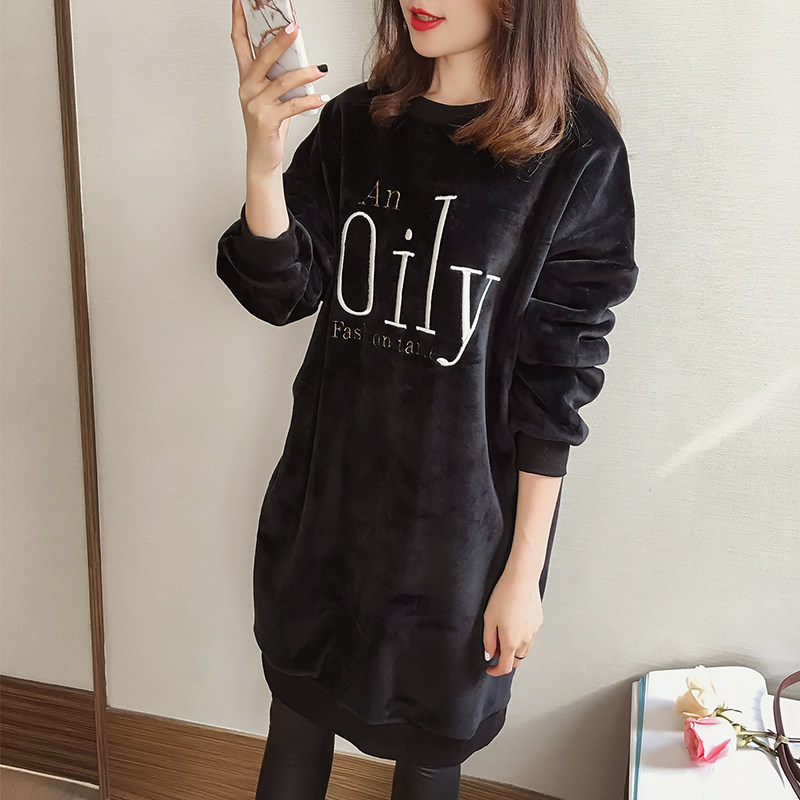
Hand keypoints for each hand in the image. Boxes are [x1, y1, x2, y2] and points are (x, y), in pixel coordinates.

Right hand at [230, 0, 329, 176]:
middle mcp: (247, 88)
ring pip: (282, 82)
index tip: (240, 1)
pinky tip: (322, 97)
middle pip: (263, 58)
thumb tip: (300, 59)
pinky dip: (309, 101)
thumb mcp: (271, 96)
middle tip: (294, 28)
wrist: (262, 157)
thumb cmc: (268, 125)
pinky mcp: (267, 120)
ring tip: (322, 68)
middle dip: (279, 41)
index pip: (239, 43)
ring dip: (305, 74)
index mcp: (246, 78)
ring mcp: (255, 104)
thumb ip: (279, 77)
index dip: (239, 20)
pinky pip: (292, 106)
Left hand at [482, 568, 542, 675]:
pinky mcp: (538, 623)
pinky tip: (513, 623)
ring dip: (514, 649)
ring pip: (524, 650)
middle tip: (495, 647)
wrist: (521, 579)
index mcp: (511, 642)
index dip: (496, 671)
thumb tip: (489, 655)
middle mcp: (525, 640)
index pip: (505, 667)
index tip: (489, 668)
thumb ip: (488, 640)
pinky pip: (530, 637)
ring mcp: (533, 632)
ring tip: (503, 633)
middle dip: (505, 660)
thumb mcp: (489, 619)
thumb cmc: (503, 596)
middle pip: (516, 661)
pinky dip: (521, 638)